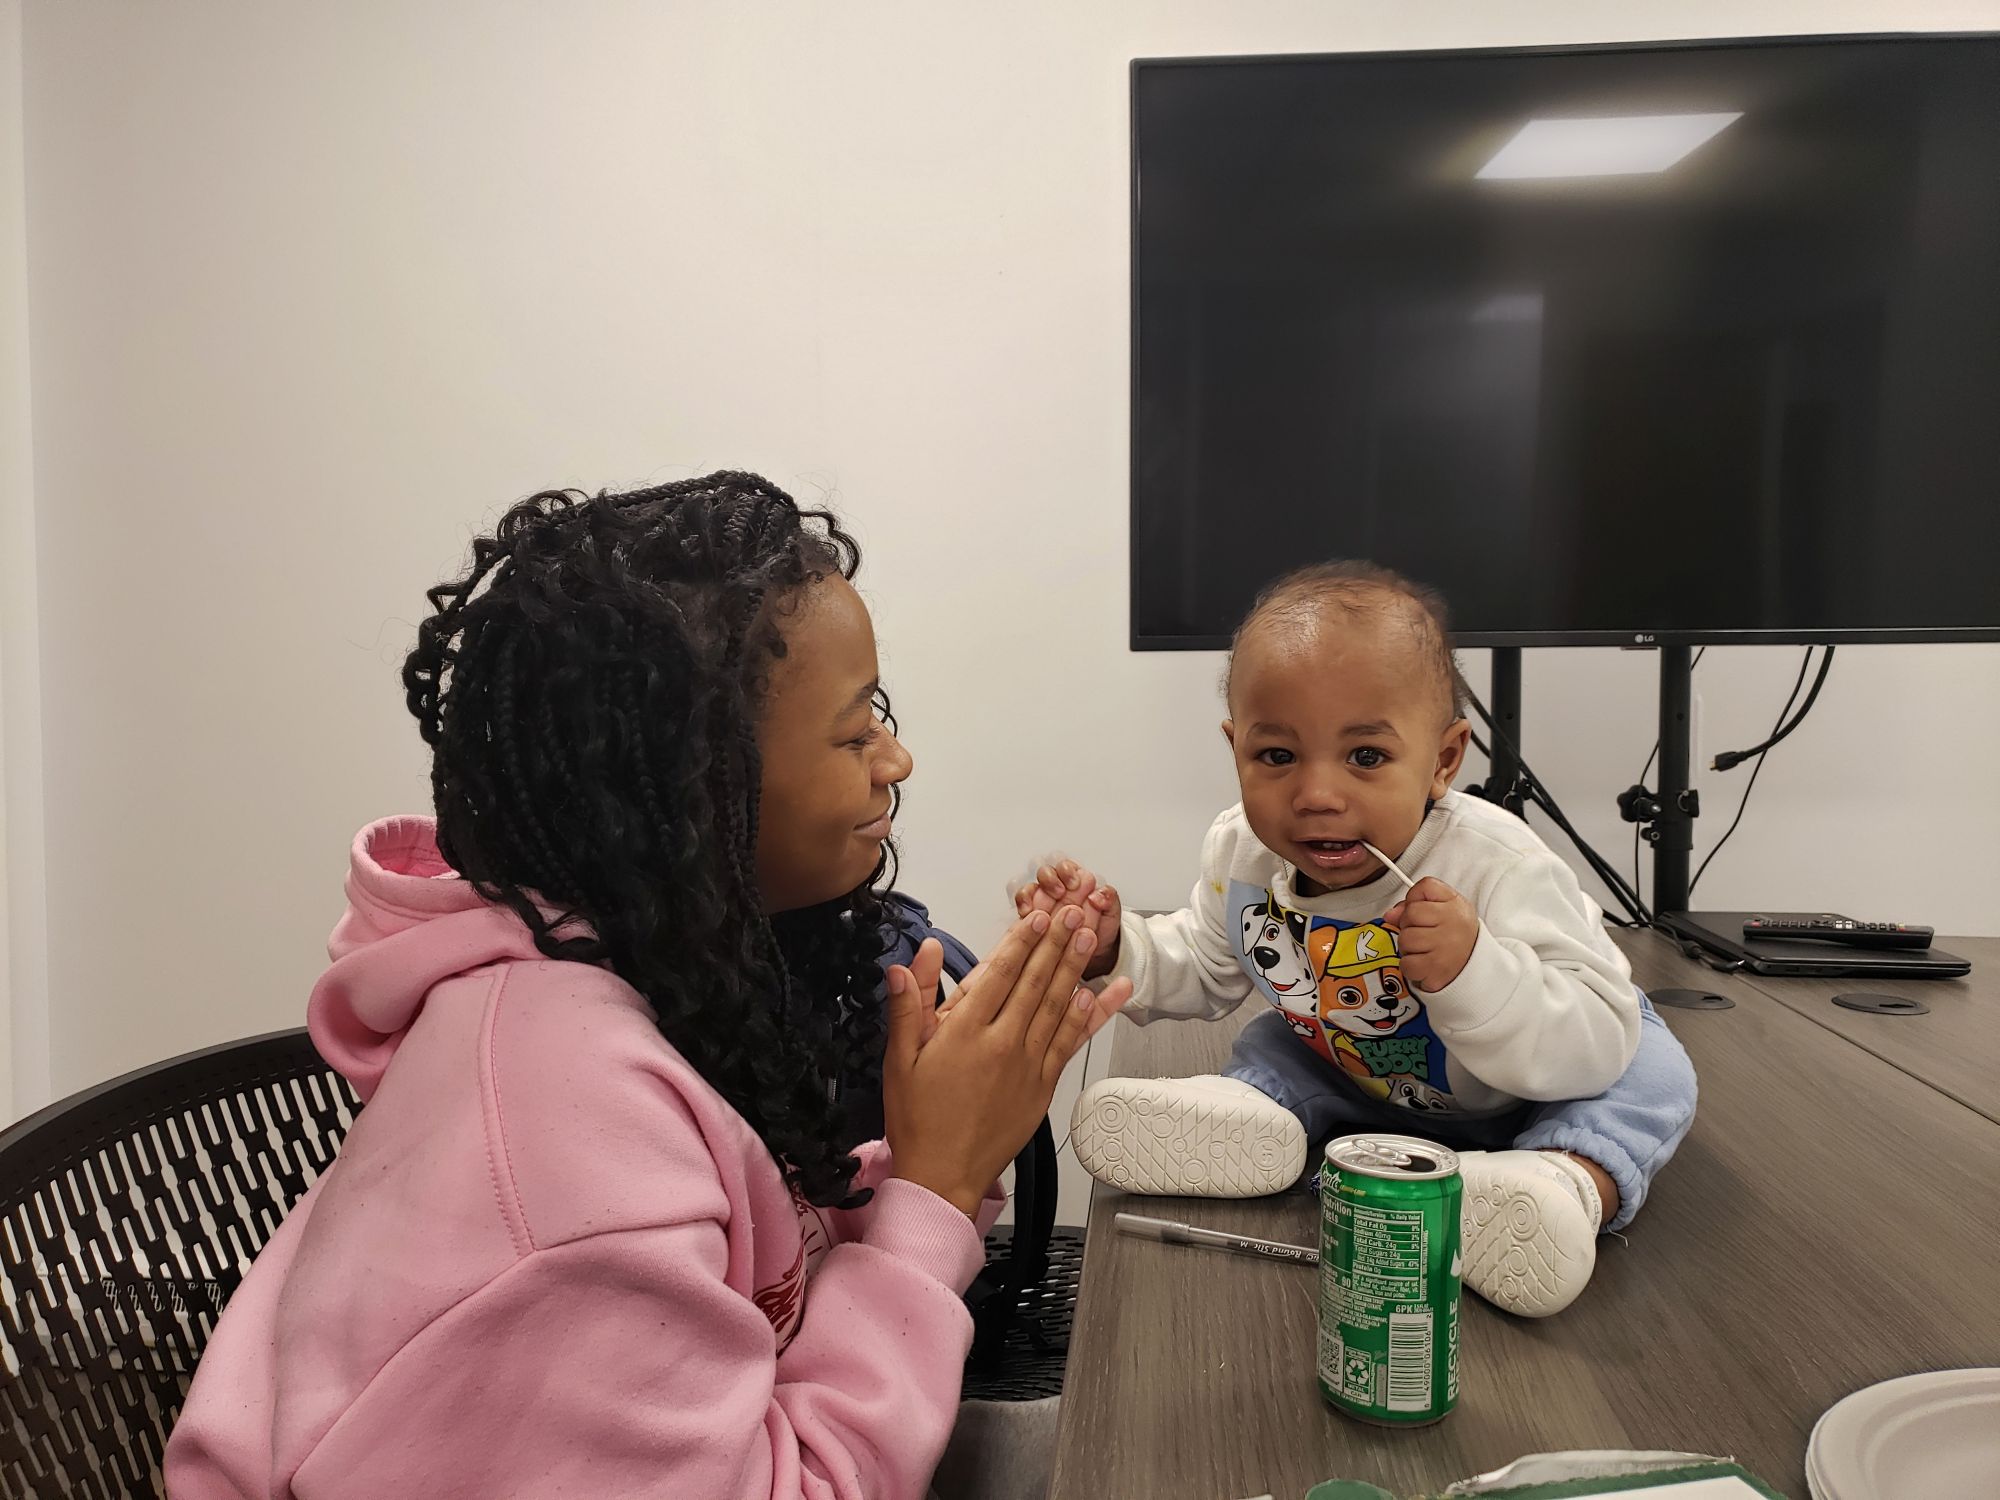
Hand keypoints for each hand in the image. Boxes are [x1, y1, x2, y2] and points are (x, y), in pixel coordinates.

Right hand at [884, 908, 1133, 1216]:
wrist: (943, 1175)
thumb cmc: (918, 1119)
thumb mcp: (899, 1059)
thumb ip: (910, 1005)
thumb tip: (915, 959)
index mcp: (964, 1032)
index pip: (999, 974)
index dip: (1021, 941)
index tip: (1037, 916)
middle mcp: (1002, 1043)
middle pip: (1034, 982)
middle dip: (1055, 943)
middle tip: (1073, 912)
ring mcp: (1027, 1065)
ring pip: (1056, 1005)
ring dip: (1075, 967)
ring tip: (1090, 936)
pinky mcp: (1043, 1086)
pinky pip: (1071, 1042)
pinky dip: (1089, 1017)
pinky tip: (1102, 995)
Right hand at [1012, 858, 1122, 979]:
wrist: (1092, 951)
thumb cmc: (1101, 927)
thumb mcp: (1111, 913)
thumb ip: (1108, 899)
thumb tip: (1098, 895)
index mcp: (1074, 878)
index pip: (1065, 865)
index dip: (1068, 871)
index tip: (1074, 883)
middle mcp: (1055, 886)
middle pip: (1043, 870)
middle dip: (1050, 879)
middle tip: (1059, 893)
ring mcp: (1040, 900)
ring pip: (1028, 885)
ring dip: (1032, 893)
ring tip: (1042, 909)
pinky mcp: (1029, 915)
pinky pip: (1020, 903)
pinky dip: (1023, 906)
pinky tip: (1028, 915)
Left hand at [1381, 878, 1478, 992]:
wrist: (1476, 966)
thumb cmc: (1455, 935)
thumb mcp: (1444, 911)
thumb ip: (1415, 904)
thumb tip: (1390, 915)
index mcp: (1456, 905)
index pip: (1425, 886)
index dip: (1416, 899)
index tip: (1425, 911)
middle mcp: (1453, 923)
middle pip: (1410, 914)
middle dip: (1409, 925)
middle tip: (1425, 935)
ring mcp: (1445, 947)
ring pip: (1405, 939)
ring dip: (1408, 948)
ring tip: (1425, 950)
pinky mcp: (1437, 969)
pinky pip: (1406, 964)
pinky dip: (1410, 967)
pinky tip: (1424, 965)